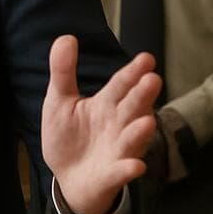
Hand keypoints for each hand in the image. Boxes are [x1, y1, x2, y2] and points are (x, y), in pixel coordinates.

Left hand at [41, 35, 160, 213]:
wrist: (67, 176)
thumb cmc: (68, 135)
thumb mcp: (59, 100)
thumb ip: (63, 71)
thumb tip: (66, 37)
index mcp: (105, 105)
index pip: (120, 85)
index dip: (132, 73)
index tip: (146, 58)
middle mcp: (118, 125)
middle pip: (132, 107)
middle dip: (142, 95)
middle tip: (153, 79)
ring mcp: (118, 150)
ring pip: (132, 139)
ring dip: (139, 131)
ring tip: (146, 121)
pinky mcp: (112, 174)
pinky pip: (122, 171)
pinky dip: (128, 169)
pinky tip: (135, 165)